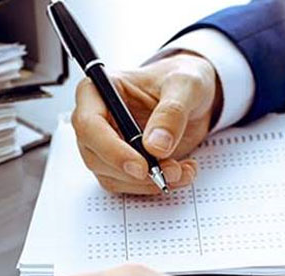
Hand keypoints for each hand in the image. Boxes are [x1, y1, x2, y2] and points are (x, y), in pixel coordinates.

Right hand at [72, 53, 219, 194]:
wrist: (196, 96)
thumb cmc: (183, 80)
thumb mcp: (185, 85)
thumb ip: (172, 112)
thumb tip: (155, 146)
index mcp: (100, 90)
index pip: (89, 125)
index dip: (111, 149)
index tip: (141, 165)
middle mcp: (98, 119)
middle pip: (96, 156)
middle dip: (134, 172)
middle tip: (171, 171)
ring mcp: (108, 144)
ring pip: (112, 176)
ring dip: (147, 183)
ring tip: (182, 171)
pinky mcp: (123, 162)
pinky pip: (129, 184)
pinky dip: (154, 186)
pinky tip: (180, 172)